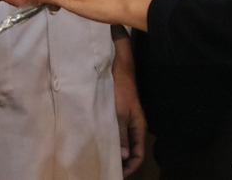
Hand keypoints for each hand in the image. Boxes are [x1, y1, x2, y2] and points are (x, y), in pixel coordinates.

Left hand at [111, 27, 145, 175]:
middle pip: (128, 148)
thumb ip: (121, 134)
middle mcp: (131, 122)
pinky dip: (103, 136)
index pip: (139, 152)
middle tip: (105, 168)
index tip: (118, 174)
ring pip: (118, 138)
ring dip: (110, 148)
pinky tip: (92, 139)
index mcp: (138, 125)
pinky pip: (109, 127)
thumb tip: (123, 158)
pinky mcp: (110, 108)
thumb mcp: (118, 112)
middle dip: (119, 160)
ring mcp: (121, 115)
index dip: (131, 166)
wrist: (113, 63)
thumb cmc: (118, 87)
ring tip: (97, 157)